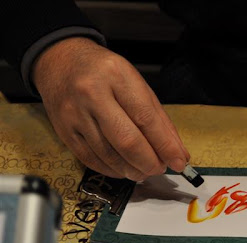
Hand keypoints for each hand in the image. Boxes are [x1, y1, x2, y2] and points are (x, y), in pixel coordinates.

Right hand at [33, 37, 188, 179]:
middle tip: (160, 169)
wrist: (60, 61)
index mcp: (116, 76)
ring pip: (108, 155)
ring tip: (145, 171)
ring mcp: (73, 113)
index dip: (165, 145)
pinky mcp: (63, 130)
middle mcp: (91, 93)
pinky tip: (124, 169)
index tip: (179, 162)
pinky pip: (91, 159)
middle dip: (149, 162)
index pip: (146, 118)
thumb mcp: (136, 84)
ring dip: (132, 170)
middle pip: (126, 141)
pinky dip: (112, 170)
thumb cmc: (104, 73)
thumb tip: (177, 153)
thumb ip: (158, 118)